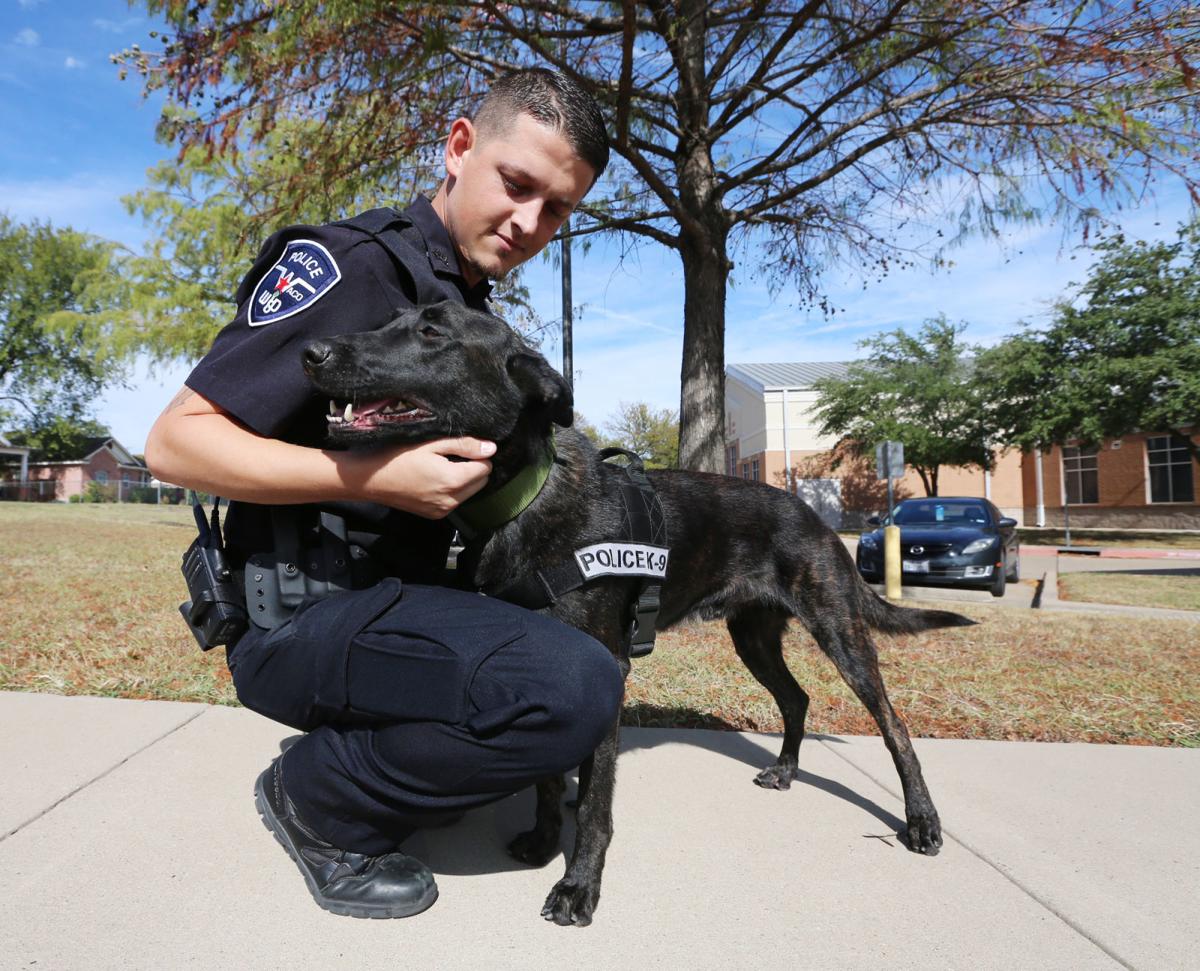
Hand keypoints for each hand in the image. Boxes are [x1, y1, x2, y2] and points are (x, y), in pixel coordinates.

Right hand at [339, 437, 494, 517]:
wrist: (369, 479)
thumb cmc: (397, 456)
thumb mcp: (431, 444)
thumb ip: (464, 445)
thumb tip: (492, 448)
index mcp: (453, 480)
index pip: (486, 467)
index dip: (478, 454)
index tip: (462, 446)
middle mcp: (452, 500)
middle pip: (481, 482)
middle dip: (473, 468)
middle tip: (451, 455)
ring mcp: (443, 511)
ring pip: (469, 493)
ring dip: (464, 479)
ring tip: (441, 466)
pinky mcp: (435, 515)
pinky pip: (455, 501)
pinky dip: (452, 490)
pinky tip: (434, 479)